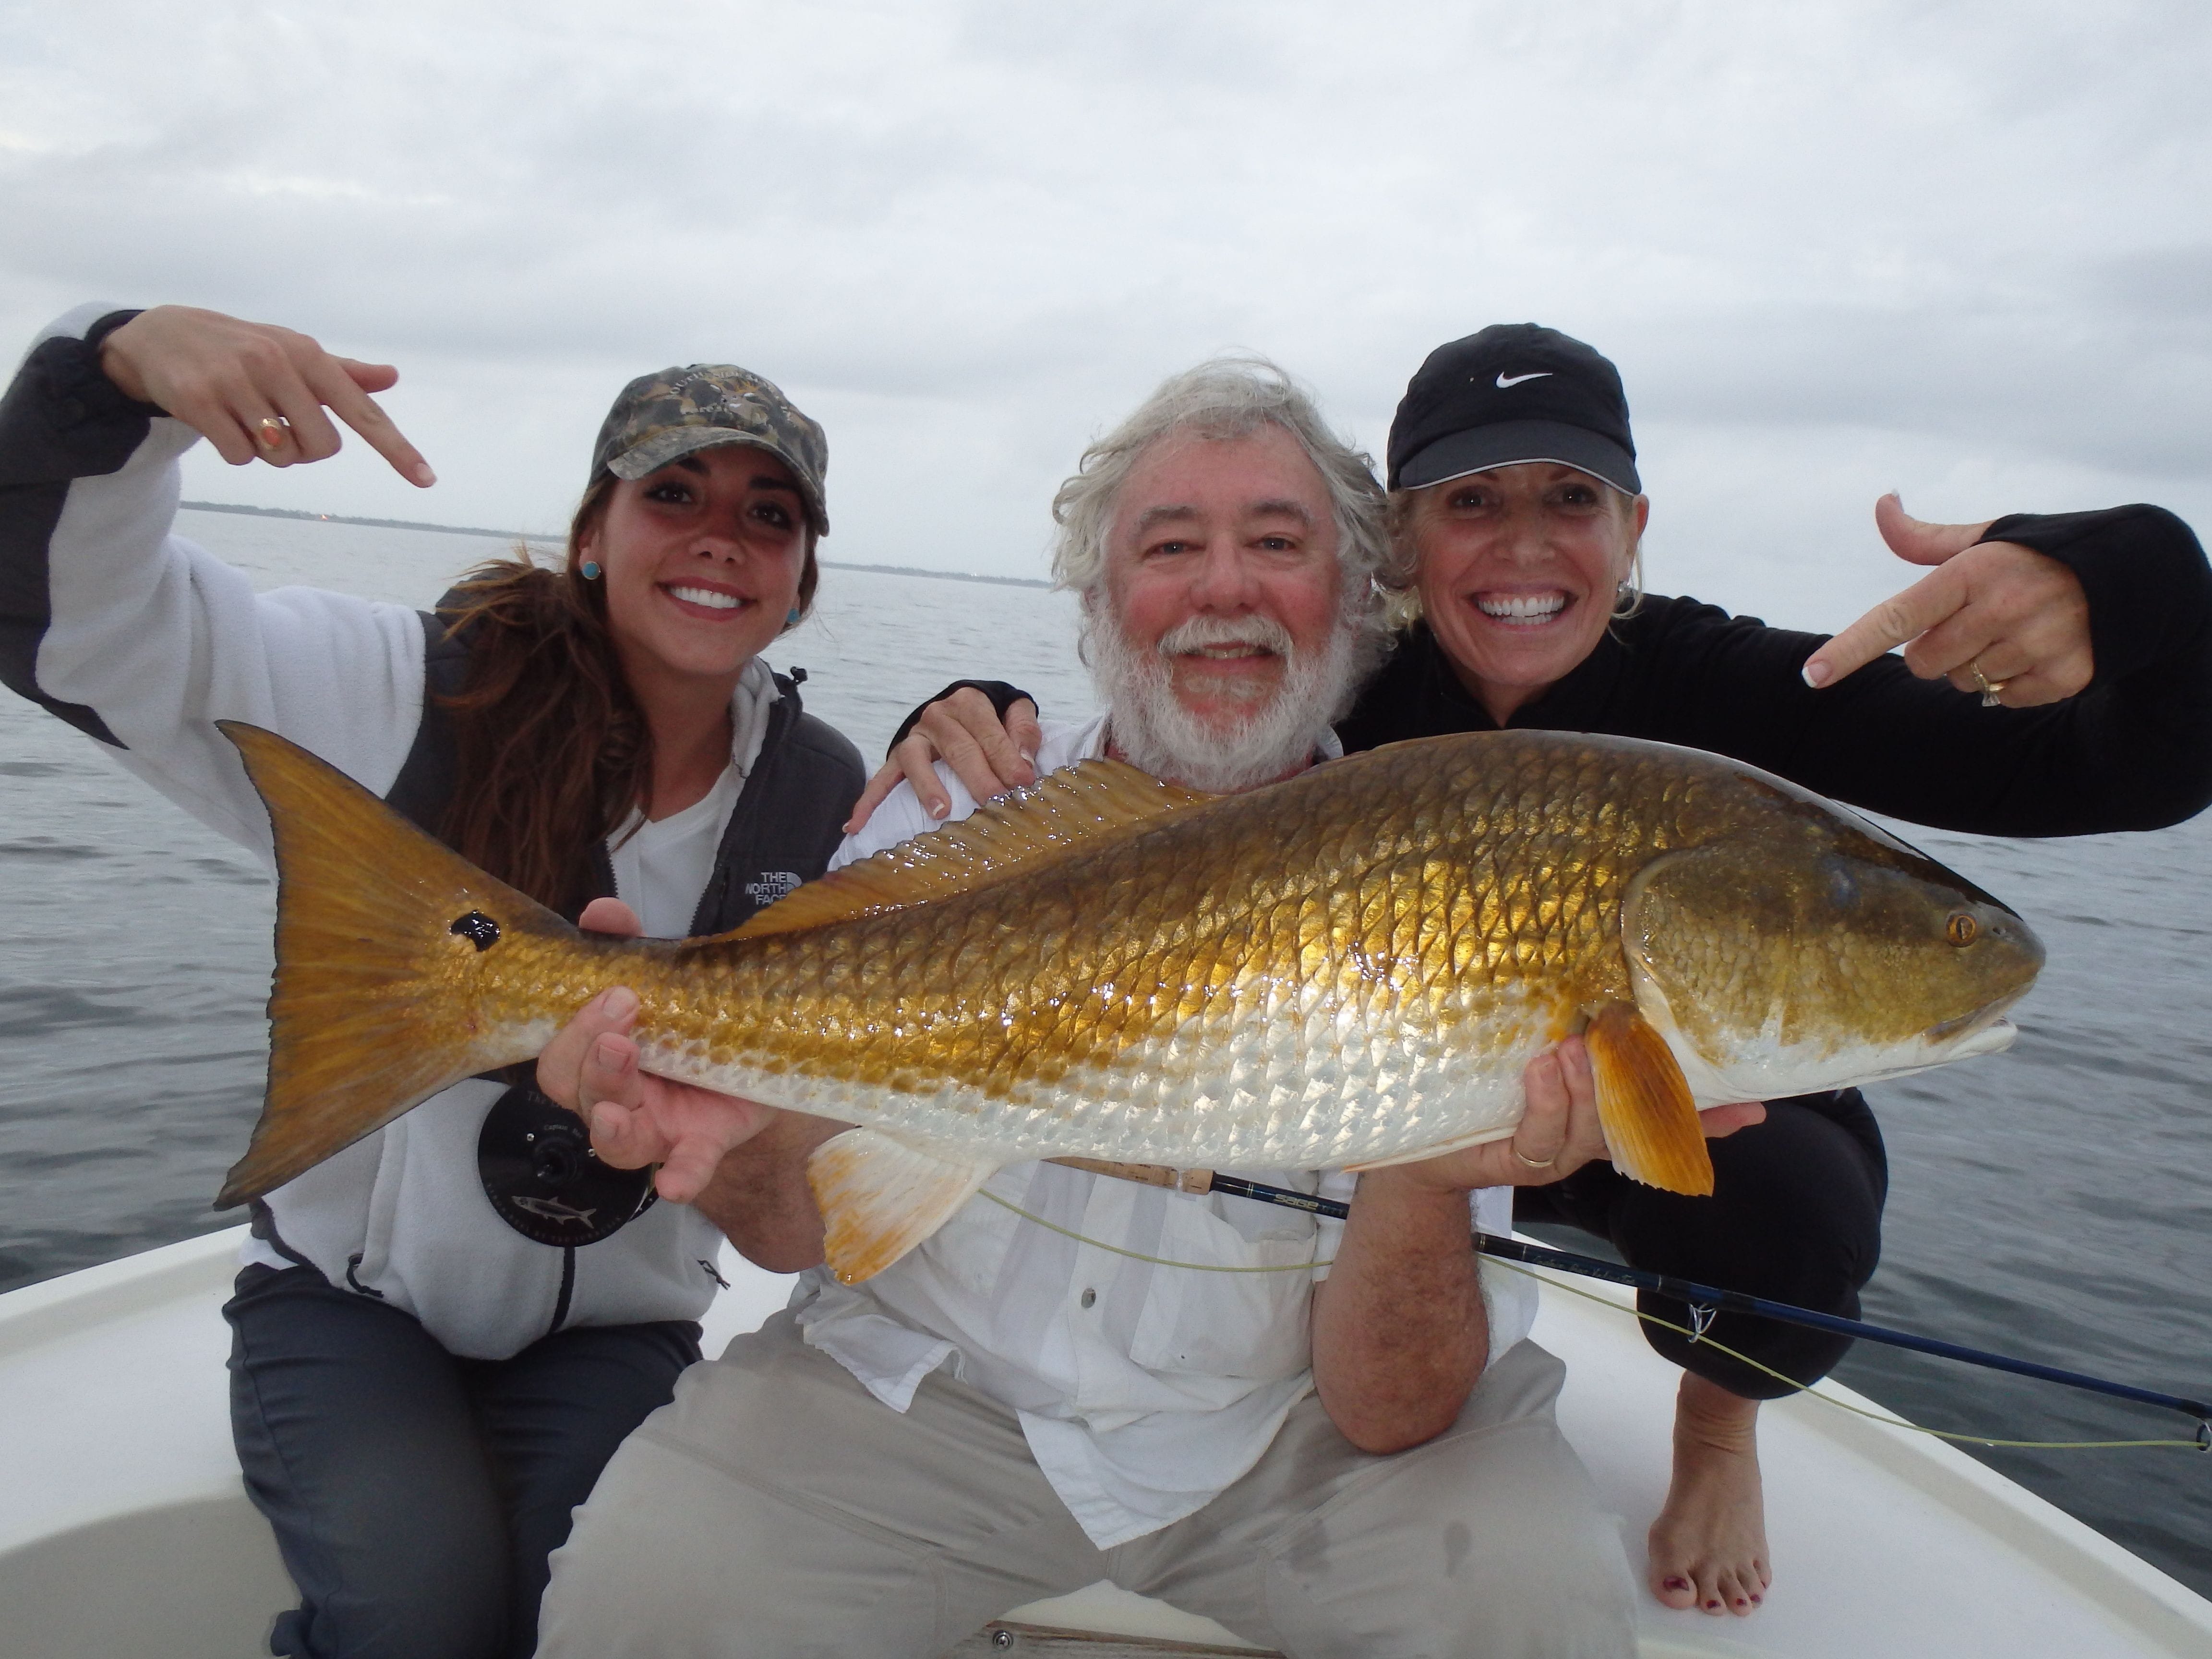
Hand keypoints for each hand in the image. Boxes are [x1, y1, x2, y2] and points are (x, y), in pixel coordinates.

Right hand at [97, 305, 434, 486]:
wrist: (161, 334)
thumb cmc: (242, 347)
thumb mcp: (292, 350)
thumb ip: (342, 372)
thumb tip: (391, 376)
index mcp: (307, 355)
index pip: (362, 411)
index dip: (396, 449)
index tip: (426, 480)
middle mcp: (275, 363)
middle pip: (321, 448)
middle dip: (303, 448)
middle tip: (277, 423)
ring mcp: (235, 380)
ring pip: (280, 456)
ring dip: (267, 450)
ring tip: (244, 415)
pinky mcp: (198, 400)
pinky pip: (240, 457)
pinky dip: (235, 450)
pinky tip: (219, 420)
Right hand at [535, 898, 775, 1202]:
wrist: (767, 1051)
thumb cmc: (699, 1021)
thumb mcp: (671, 978)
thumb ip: (631, 946)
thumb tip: (601, 912)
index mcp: (602, 1057)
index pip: (559, 1057)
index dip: (573, 1032)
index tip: (612, 993)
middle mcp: (622, 1097)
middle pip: (579, 1094)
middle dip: (593, 1061)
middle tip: (624, 1029)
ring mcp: (661, 1126)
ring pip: (618, 1139)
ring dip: (611, 1122)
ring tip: (619, 1101)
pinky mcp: (705, 1141)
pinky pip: (688, 1165)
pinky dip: (681, 1174)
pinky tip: (675, 1183)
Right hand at [845, 687, 1041, 831]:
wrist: (959, 706)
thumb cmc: (992, 717)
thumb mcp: (1013, 711)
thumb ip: (1023, 729)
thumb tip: (1025, 762)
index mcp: (969, 703)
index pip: (989, 732)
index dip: (1007, 758)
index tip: (1023, 783)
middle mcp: (939, 715)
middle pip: (959, 748)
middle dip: (978, 777)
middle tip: (994, 802)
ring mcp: (915, 736)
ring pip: (917, 759)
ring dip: (927, 786)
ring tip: (941, 812)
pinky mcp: (897, 755)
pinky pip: (881, 778)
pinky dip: (868, 801)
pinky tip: (856, 825)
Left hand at [1377, 1038, 1766, 1196]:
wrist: (1417, 1142)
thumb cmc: (1479, 1088)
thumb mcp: (1526, 1056)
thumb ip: (1571, 1038)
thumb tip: (1609, 994)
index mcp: (1599, 1113)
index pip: (1667, 1116)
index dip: (1710, 1116)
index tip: (1755, 1107)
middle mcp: (1585, 1137)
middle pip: (1636, 1123)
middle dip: (1650, 1092)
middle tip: (1643, 1046)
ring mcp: (1553, 1153)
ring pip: (1590, 1129)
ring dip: (1587, 1087)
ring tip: (1574, 1048)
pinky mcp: (1515, 1160)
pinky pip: (1541, 1136)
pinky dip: (1546, 1101)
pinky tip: (1541, 1070)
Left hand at [1800, 494, 2091, 705]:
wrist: (2133, 573)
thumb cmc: (2039, 555)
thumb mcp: (1987, 538)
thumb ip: (1924, 538)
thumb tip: (1883, 503)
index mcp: (1972, 573)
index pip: (1895, 618)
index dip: (1849, 650)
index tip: (1811, 676)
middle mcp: (2002, 610)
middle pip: (1923, 663)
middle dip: (1936, 649)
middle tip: (1975, 622)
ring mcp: (2035, 644)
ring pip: (1962, 682)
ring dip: (1976, 665)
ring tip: (2014, 631)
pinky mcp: (2065, 676)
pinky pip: (2004, 700)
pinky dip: (2014, 683)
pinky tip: (2039, 651)